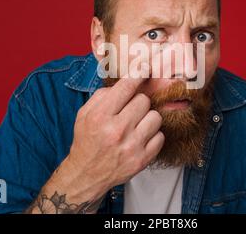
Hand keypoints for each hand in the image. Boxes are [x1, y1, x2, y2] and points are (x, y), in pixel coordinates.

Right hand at [68, 75, 164, 190]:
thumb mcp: (85, 113)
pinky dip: (152, 136)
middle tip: (130, 111)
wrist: (86, 174)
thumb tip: (127, 82)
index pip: (127, 87)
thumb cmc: (87, 140)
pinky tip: (140, 138)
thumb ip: (104, 95)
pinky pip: (160, 136)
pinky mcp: (143, 159)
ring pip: (156, 117)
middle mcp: (117, 130)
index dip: (138, 75)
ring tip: (136, 125)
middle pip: (144, 100)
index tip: (144, 70)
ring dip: (147, 118)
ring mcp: (132, 146)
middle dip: (138, 103)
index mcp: (101, 116)